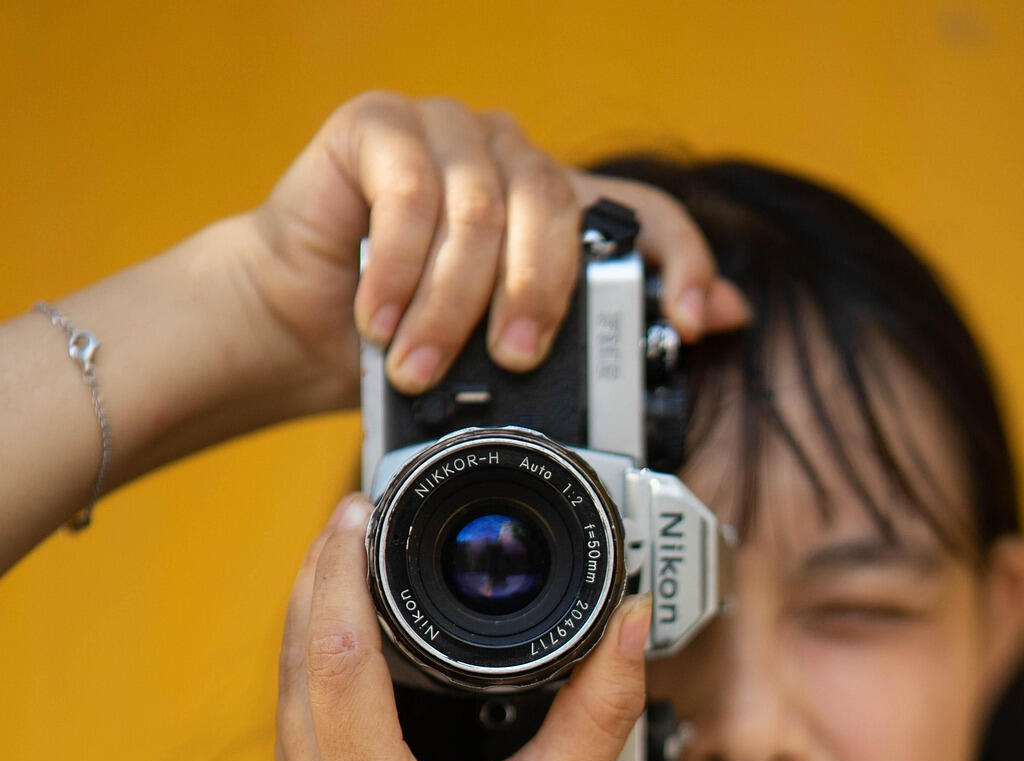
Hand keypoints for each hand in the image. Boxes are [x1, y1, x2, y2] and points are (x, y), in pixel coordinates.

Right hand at [242, 92, 751, 415]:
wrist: (296, 326)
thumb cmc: (401, 339)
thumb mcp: (502, 359)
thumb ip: (594, 340)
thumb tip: (720, 321)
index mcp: (552, 210)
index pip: (644, 212)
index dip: (678, 257)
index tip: (687, 318)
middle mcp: (508, 158)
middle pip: (556, 209)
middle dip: (536, 296)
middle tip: (513, 360)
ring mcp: (447, 132)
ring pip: (480, 210)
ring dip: (449, 305)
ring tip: (418, 366)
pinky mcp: (379, 124)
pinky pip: (410, 191)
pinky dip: (397, 270)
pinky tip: (376, 317)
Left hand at [276, 496, 650, 760]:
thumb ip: (597, 703)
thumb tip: (628, 623)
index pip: (333, 661)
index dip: (339, 574)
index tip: (356, 515)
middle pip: (292, 679)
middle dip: (314, 592)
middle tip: (347, 526)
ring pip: (289, 719)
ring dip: (310, 644)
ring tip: (344, 579)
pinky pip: (305, 760)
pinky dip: (320, 701)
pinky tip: (348, 669)